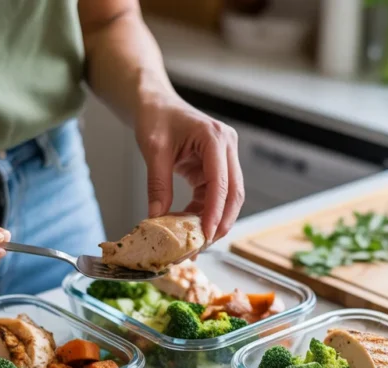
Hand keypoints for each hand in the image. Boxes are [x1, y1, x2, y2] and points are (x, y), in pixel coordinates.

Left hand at [136, 96, 243, 242]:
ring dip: (215, 220)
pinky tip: (191, 226)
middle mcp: (226, 146)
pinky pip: (216, 194)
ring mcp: (225, 156)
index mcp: (214, 137)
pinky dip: (205, 212)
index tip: (206, 234)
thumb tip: (157, 219)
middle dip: (222, 222)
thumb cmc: (156, 117)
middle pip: (234, 192)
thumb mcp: (153, 150)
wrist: (156, 103)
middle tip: (205, 245)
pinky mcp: (217, 166)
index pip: (221, 182)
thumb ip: (157, 185)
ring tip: (198, 241)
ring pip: (229, 197)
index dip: (215, 211)